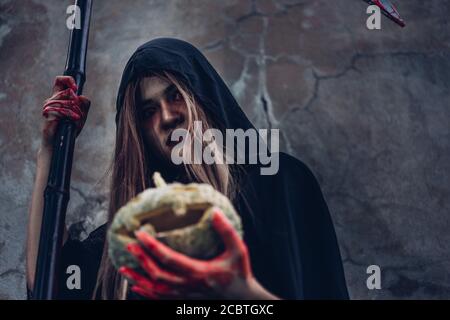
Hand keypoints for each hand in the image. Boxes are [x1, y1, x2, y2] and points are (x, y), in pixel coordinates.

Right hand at [41, 76, 89, 149]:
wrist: (58, 143)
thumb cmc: (68, 128)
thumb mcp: (81, 116)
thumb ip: (84, 105)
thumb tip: (82, 96)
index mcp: (58, 98)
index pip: (59, 81)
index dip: (68, 80)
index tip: (75, 88)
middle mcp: (51, 100)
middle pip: (68, 92)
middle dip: (77, 104)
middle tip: (78, 114)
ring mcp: (48, 106)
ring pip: (67, 101)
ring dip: (75, 111)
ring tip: (75, 119)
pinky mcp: (48, 114)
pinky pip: (63, 110)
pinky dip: (70, 115)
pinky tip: (73, 120)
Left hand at [119, 208, 278, 299]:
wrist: (242, 299)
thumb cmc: (239, 273)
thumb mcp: (238, 250)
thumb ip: (226, 231)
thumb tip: (215, 211)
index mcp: (199, 272)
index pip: (169, 259)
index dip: (152, 246)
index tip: (140, 234)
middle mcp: (188, 286)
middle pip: (157, 275)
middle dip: (141, 260)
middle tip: (129, 246)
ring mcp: (184, 295)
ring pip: (155, 289)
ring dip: (138, 278)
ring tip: (123, 268)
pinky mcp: (183, 300)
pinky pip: (160, 299)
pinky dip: (145, 293)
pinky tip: (135, 286)